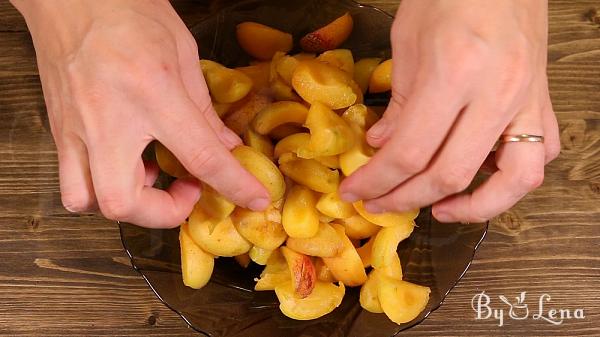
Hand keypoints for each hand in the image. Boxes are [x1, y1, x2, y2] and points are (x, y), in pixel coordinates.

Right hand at [12, 0, 269, 227]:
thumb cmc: (128, 11)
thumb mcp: (182, 52)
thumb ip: (204, 108)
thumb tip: (225, 147)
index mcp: (151, 92)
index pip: (200, 156)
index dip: (233, 185)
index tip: (253, 200)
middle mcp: (107, 118)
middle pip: (124, 201)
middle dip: (163, 213)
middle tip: (188, 191)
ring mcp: (75, 128)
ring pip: (88, 202)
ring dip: (128, 205)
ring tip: (152, 180)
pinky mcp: (58, 130)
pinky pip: (72, 182)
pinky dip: (101, 188)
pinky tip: (125, 163)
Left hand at [340, 0, 559, 222]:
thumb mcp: (406, 41)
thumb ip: (397, 101)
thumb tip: (383, 146)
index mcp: (454, 74)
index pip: (411, 152)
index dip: (377, 181)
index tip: (355, 192)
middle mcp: (496, 94)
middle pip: (451, 175)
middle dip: (406, 199)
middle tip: (380, 204)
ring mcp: (527, 99)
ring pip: (514, 181)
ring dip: (474, 207)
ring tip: (439, 210)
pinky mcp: (543, 99)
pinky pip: (539, 154)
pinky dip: (510, 179)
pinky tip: (480, 178)